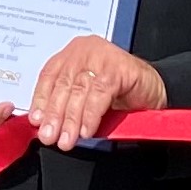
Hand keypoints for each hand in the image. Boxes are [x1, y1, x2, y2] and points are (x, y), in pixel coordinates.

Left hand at [24, 34, 165, 152]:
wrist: (154, 89)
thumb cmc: (118, 93)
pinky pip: (99, 94)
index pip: (49, 76)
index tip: (36, 121)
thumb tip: (46, 125)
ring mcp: (101, 56)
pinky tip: (87, 130)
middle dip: (55, 115)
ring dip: (71, 119)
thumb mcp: (85, 97)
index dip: (41, 100)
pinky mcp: (118, 68)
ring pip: (79, 91)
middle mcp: (84, 51)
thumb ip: (67, 104)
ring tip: (67, 139)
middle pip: (63, 84)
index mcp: (71, 55)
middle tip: (49, 136)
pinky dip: (91, 115)